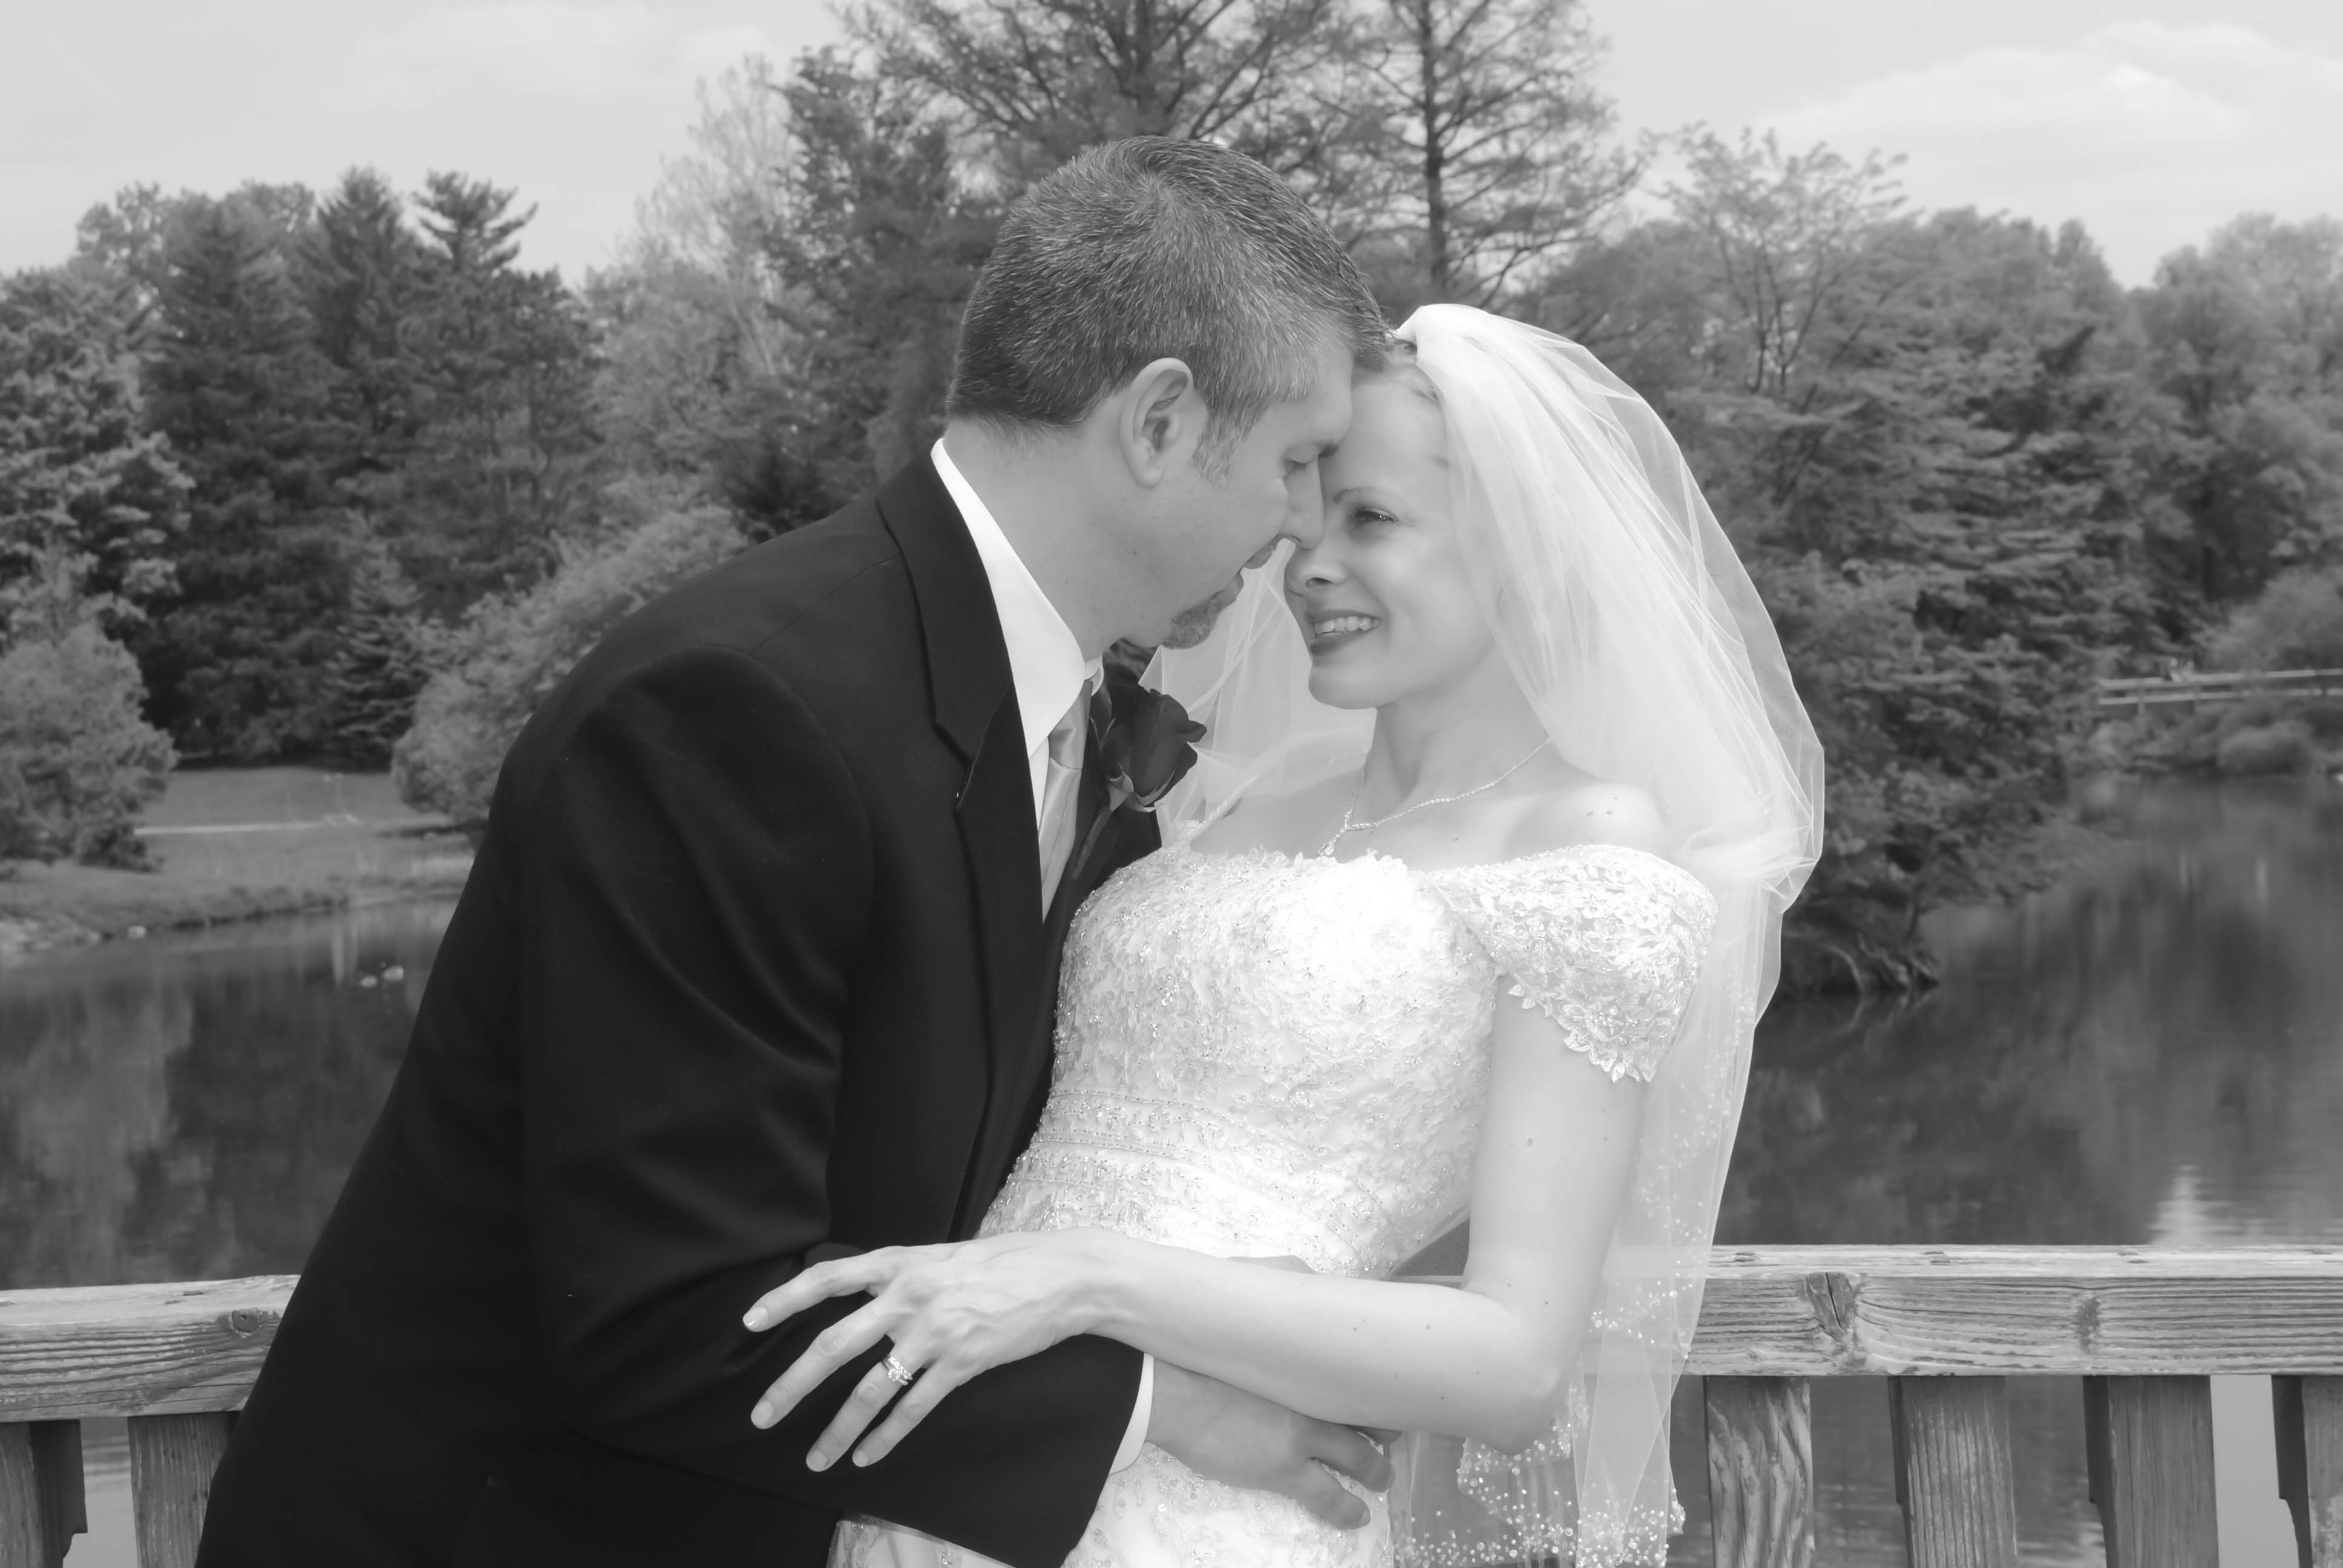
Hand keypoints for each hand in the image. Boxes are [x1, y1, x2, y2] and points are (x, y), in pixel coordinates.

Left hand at [740, 1231, 1112, 1469]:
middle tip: (762, 1415)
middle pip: (833, 1345)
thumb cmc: (1005, 1263)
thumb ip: (901, 1275)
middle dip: (791, 1385)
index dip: (784, 1299)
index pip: (828, 1277)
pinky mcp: (962, 1363)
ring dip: (837, 1429)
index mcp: (900, 1262)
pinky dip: (886, 1437)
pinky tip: (867, 1456)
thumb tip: (863, 1294)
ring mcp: (934, 1332)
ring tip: (815, 1459)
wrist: (1064, 1277)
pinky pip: (913, 1408)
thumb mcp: (943, 1256)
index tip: (749, 1322)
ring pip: (869, 1390)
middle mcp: (909, 1296)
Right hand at [1146, 1362, 1392, 1529]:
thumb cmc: (1199, 1367)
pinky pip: (1327, 1495)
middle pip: (1362, 1417)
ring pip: (1356, 1457)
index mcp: (1300, 1371)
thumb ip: (1275, 1361)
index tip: (1376, 1398)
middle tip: (1392, 1441)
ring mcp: (1300, 1436)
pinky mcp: (1283, 1468)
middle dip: (1382, 1432)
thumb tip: (1283, 1361)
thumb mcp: (1248, 1354)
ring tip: (1383, 1480)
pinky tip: (1357, 1515)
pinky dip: (1346, 1507)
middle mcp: (1309, 1400)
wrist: (1178, 1395)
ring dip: (1375, 1471)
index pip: (1349, 1383)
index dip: (1368, 1395)